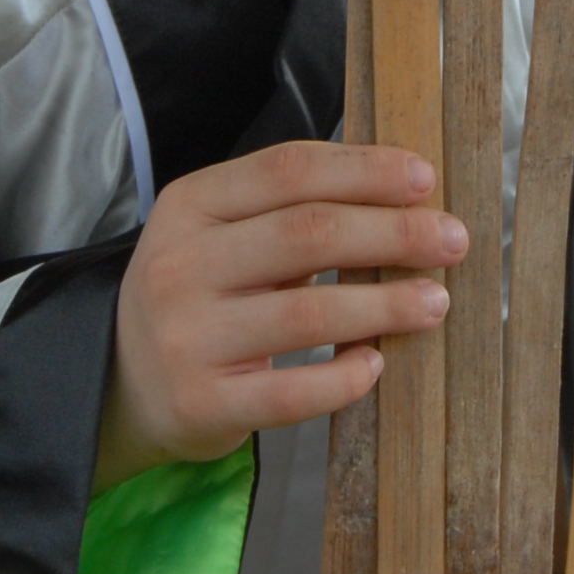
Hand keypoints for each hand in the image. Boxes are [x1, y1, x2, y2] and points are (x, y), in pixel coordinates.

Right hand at [100, 141, 461, 490]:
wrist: (121, 383)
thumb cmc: (200, 297)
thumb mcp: (220, 235)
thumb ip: (290, 212)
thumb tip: (406, 197)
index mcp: (190, 205)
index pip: (288, 170)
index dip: (364, 170)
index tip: (425, 179)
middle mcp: (180, 264)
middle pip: (306, 232)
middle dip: (392, 233)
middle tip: (452, 241)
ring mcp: (186, 336)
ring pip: (306, 312)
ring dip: (384, 304)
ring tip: (435, 302)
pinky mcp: (201, 403)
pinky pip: (291, 392)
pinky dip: (343, 379)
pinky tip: (376, 365)